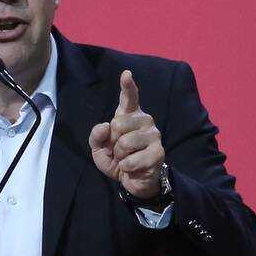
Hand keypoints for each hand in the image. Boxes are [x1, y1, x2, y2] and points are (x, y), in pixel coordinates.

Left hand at [89, 70, 164, 199]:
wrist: (133, 180)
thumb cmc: (117, 159)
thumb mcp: (99, 148)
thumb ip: (96, 136)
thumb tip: (105, 126)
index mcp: (130, 115)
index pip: (129, 97)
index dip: (127, 86)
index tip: (126, 74)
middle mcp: (145, 120)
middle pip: (118, 124)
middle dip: (113, 142)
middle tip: (119, 150)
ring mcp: (154, 135)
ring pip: (125, 143)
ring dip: (120, 156)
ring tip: (127, 158)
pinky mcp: (159, 152)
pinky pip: (131, 160)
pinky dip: (126, 168)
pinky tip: (133, 168)